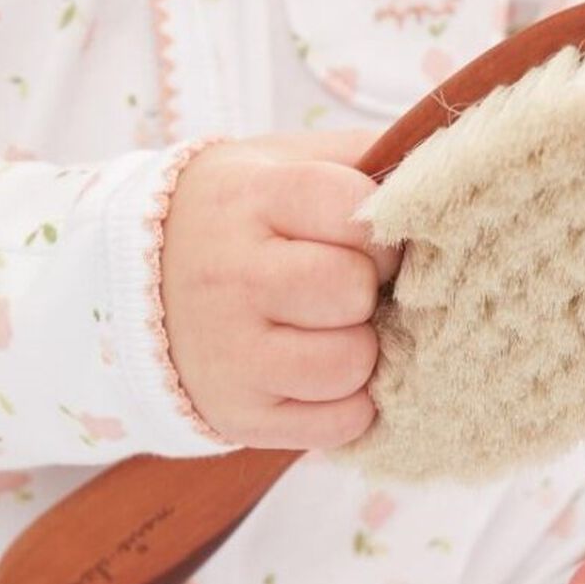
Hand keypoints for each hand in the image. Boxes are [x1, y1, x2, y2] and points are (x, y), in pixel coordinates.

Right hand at [159, 129, 401, 450]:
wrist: (137, 285)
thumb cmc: (240, 218)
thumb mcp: (281, 163)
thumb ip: (362, 159)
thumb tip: (447, 169)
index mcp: (247, 200)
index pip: (353, 212)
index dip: (380, 230)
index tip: (368, 238)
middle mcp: (230, 277)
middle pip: (351, 289)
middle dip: (368, 288)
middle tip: (350, 286)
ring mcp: (230, 353)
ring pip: (349, 363)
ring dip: (362, 350)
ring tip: (335, 329)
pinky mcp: (239, 415)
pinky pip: (339, 424)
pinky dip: (349, 403)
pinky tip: (325, 371)